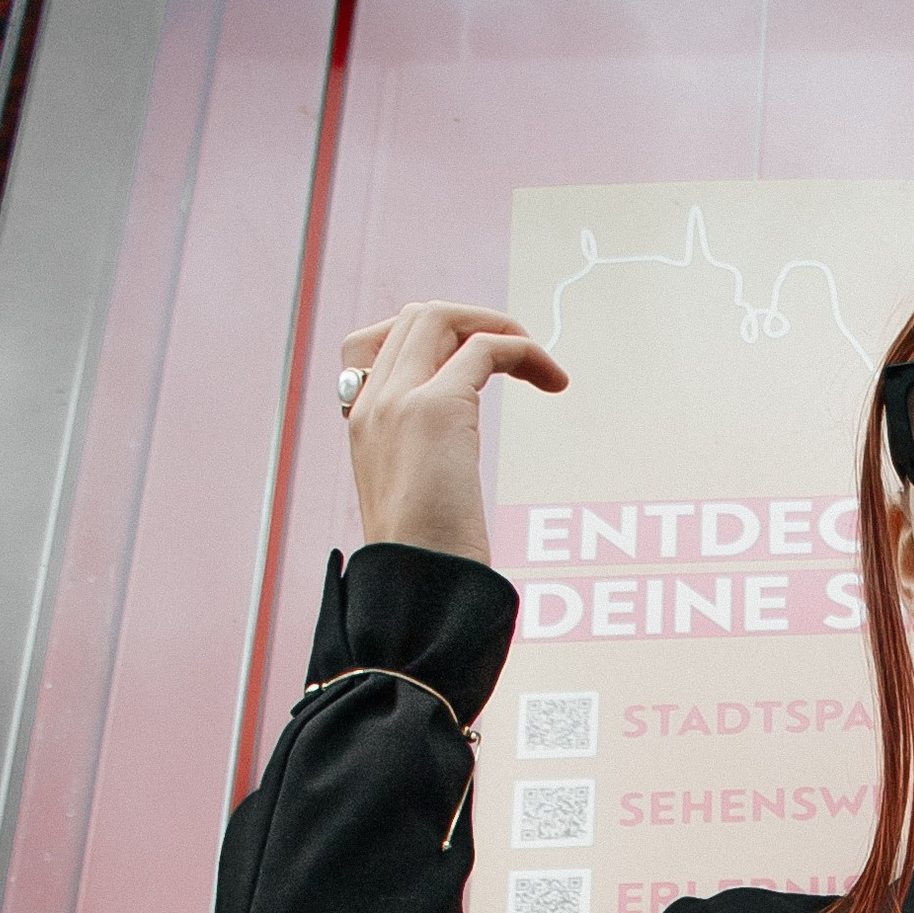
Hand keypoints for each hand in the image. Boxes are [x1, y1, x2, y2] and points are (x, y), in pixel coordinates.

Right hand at [338, 302, 568, 563]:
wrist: (416, 594)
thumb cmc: (423, 567)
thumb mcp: (410, 505)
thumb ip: (419, 467)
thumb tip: (447, 473)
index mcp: (359, 423)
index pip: (375, 342)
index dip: (428, 338)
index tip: (471, 363)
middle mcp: (370, 402)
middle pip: (414, 318)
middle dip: (471, 323)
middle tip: (517, 357)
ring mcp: (398, 400)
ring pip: (441, 318)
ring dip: (497, 326)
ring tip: (539, 364)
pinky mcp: (437, 409)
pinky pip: (486, 349)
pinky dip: (525, 351)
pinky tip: (554, 382)